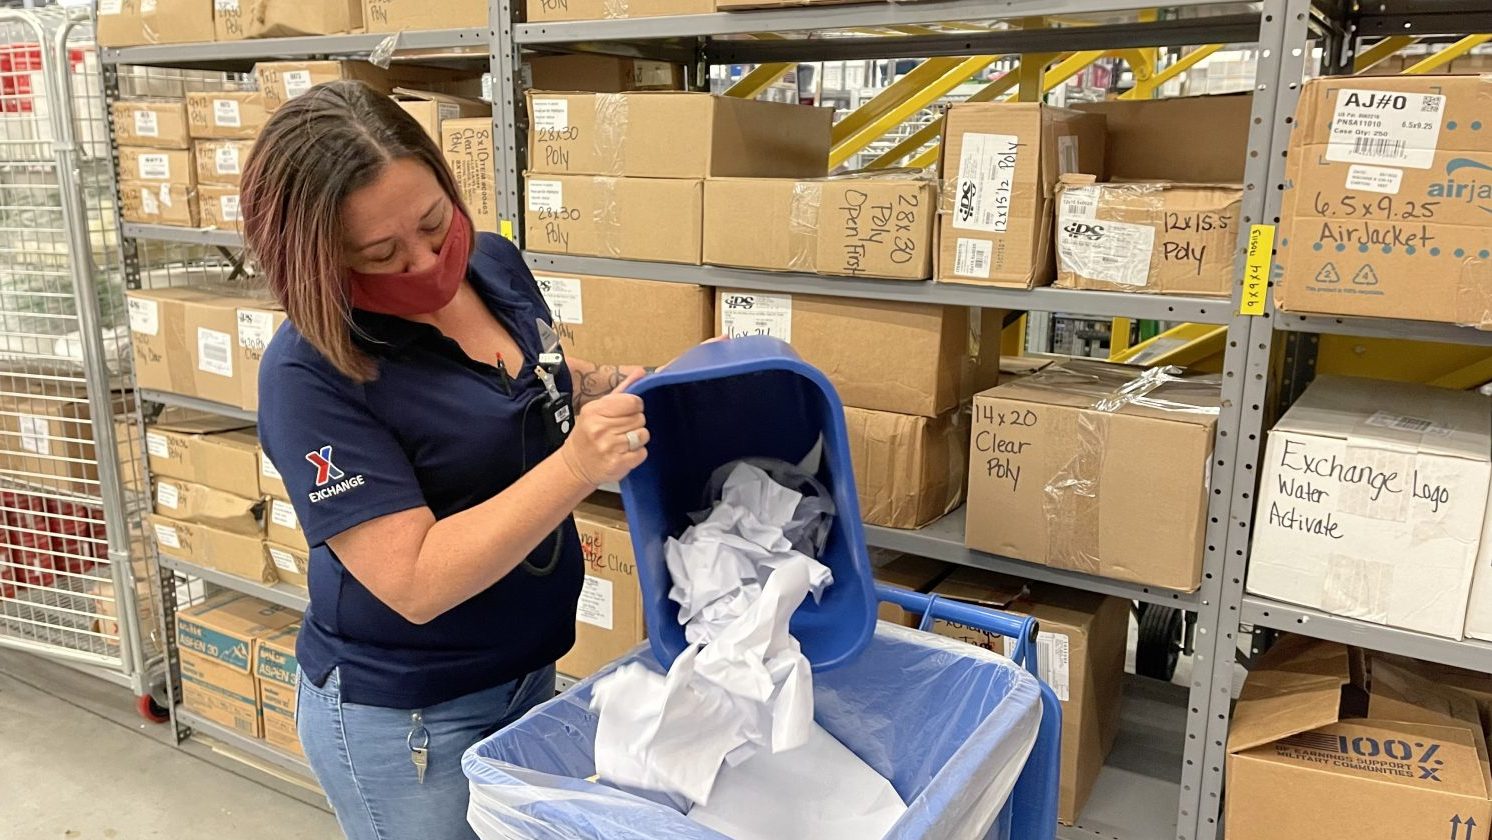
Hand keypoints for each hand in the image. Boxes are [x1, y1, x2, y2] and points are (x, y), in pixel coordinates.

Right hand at [560, 369, 647, 486]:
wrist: (574, 465)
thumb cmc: (588, 434)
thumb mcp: (598, 408)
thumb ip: (622, 390)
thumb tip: (641, 372)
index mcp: (595, 410)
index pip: (632, 401)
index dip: (635, 406)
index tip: (629, 411)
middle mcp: (601, 428)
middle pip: (639, 418)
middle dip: (635, 423)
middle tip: (622, 429)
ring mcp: (609, 447)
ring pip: (643, 435)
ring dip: (637, 438)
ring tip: (624, 441)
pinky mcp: (617, 464)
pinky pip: (642, 453)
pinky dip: (637, 453)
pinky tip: (624, 452)